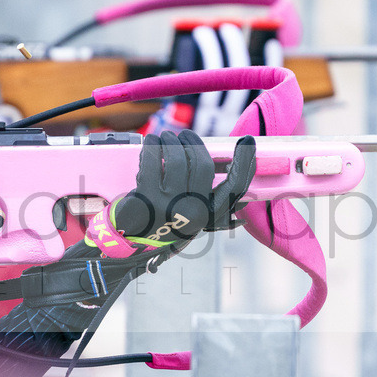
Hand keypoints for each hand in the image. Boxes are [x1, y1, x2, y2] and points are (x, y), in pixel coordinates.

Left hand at [85, 131, 255, 255]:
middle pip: (204, 165)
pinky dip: (152, 147)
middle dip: (194, 143)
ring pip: (178, 160)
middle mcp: (192, 212)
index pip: (235, 188)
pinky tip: (151, 143)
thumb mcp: (190, 214)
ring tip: (165, 137)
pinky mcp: (146, 198)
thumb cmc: (163, 220)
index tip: (247, 142)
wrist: (129, 242)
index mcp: (208, 216)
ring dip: (171, 141)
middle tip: (185, 135)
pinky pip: (153, 162)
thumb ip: (207, 194)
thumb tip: (221, 160)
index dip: (245, 162)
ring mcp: (169, 206)